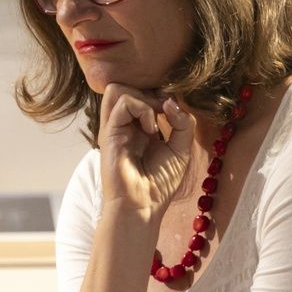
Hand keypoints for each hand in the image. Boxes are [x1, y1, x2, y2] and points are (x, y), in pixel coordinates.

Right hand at [98, 86, 195, 220]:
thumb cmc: (159, 183)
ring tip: (155, 119)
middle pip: (127, 85)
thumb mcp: (181, 149)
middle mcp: (124, 125)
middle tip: (165, 112)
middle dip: (151, 92)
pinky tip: (151, 130)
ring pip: (117, 88)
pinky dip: (142, 109)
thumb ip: (183, 122)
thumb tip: (170, 101)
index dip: (161, 94)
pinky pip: (122, 102)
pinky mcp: (109, 133)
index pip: (143, 93)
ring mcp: (115, 127)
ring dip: (143, 97)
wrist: (143, 206)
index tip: (173, 112)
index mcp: (138, 127)